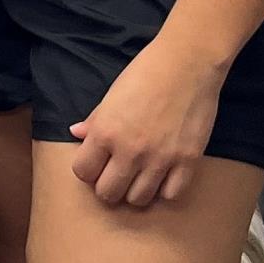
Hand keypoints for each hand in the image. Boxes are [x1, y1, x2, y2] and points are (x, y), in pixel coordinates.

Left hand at [68, 41, 222, 207]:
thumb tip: (75, 133)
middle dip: (108, 186)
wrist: (187, 63)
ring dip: (135, 191)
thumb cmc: (145, 72)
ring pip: (138, 199)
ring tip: (140, 176)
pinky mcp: (187, 161)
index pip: (83, 172)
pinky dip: (165, 190)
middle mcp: (129, 151)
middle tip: (117, 174)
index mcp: (105, 132)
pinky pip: (171, 195)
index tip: (97, 163)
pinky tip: (164, 176)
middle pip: (108, 193)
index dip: (88, 169)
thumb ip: (94, 120)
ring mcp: (160, 159)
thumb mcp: (112, 95)